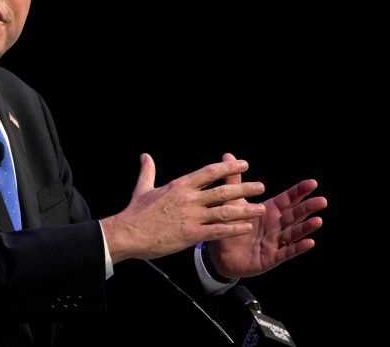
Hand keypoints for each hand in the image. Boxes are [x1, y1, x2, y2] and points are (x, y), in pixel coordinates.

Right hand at [101, 153, 266, 262]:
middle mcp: (189, 199)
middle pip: (223, 191)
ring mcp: (191, 216)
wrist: (128, 232)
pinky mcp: (191, 234)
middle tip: (261, 186)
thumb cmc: (135, 212)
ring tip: (261, 208)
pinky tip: (246, 227)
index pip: (209, 172)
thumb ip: (148, 171)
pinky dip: (234, 229)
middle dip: (245, 188)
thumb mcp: (143, 188)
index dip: (228, 167)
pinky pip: (218, 231)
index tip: (244, 165)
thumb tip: (145, 156)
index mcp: (180, 186)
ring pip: (225, 211)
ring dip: (245, 209)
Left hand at [206, 153, 327, 278]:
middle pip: (294, 215)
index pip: (286, 199)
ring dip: (306, 227)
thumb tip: (228, 154)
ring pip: (293, 233)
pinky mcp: (271, 258)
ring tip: (318, 220)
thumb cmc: (230, 226)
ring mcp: (275, 242)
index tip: (312, 183)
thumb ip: (233, 181)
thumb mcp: (232, 202)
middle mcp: (275, 226)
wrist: (220, 254)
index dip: (299, 192)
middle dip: (307, 208)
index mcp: (268, 211)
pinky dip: (298, 248)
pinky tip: (309, 243)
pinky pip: (286, 252)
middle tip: (323, 200)